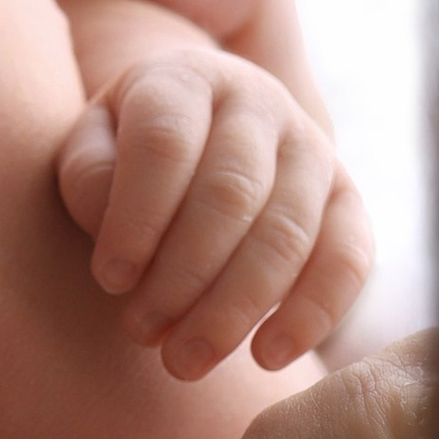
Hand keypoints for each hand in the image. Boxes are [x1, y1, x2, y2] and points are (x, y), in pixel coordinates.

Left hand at [55, 39, 373, 376]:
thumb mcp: (91, 148)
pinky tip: (267, 356)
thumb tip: (121, 243)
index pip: (165, 142)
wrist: (196, 138)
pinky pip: (348, 258)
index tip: (109, 281)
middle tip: (142, 335)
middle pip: (230, 193)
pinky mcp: (347, 198)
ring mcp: (312, 148)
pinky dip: (313, 313)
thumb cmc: (126, 156)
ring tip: (184, 360)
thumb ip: (91, 180)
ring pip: (287, 232)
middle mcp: (260, 101)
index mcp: (186, 77)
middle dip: (183, 276)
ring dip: (234, 307)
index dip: (137, 217)